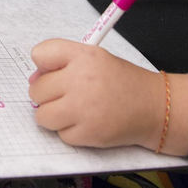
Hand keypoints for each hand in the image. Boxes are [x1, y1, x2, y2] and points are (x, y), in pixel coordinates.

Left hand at [28, 39, 162, 148]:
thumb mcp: (96, 59)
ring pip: (42, 115)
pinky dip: (70, 131)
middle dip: (47, 95)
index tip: (53, 72)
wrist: (154, 107)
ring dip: (54, 115)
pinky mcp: (87, 133)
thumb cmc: (122, 82)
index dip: (43, 65)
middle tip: (67, 95)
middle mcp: (81, 79)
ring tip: (74, 110)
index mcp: (83, 55)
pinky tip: (87, 122)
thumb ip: (63, 63)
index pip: (40, 53)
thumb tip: (34, 80)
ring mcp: (83, 108)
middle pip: (36, 89)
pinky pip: (60, 134)